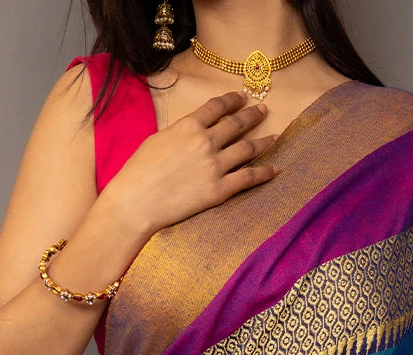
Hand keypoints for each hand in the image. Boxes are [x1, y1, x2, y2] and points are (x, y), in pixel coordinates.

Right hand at [102, 91, 277, 235]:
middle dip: (252, 115)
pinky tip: (275, 168)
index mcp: (189, 126)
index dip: (233, 100)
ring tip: (275, 136)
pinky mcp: (219, 190)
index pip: (217, 107)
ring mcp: (215, 166)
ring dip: (264, 141)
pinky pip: (248, 178)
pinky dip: (265, 172)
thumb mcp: (158, 139)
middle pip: (236, 124)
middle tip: (263, 110)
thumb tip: (193, 132)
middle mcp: (206, 142)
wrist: (136, 201)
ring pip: (247, 149)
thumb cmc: (139, 171)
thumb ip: (180, 133)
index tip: (243, 96)